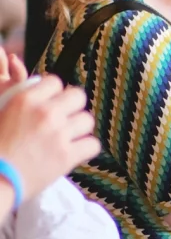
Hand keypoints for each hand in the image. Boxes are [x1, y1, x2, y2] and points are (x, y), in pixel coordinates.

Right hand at [0, 74, 99, 202]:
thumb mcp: (1, 113)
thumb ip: (21, 101)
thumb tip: (37, 92)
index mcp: (25, 99)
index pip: (55, 82)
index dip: (55, 93)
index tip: (51, 104)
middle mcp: (45, 113)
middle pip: (78, 96)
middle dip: (73, 106)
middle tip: (65, 119)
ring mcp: (59, 134)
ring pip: (87, 120)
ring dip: (80, 128)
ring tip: (69, 137)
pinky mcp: (68, 156)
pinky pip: (93, 145)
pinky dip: (86, 149)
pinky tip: (75, 152)